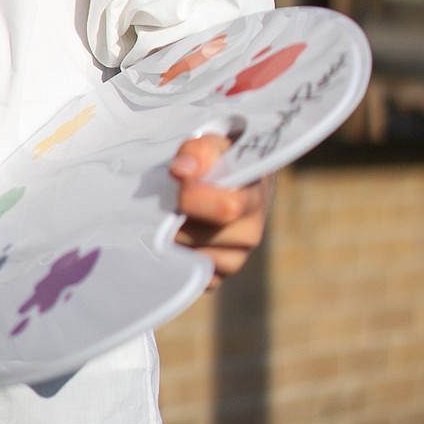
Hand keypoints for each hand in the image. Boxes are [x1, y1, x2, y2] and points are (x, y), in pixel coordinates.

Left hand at [169, 133, 270, 286]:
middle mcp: (250, 233)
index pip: (226, 209)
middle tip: (169, 200)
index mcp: (253, 198)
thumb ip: (198, 153)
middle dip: (177, 218)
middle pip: (201, 237)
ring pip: (194, 260)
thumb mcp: (210, 145)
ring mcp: (235, 259)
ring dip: (175, 239)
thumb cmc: (217, 161)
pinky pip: (191, 278)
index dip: (194, 197)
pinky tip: (177, 238)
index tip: (176, 180)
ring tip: (173, 217)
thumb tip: (181, 172)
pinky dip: (178, 261)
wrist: (226, 181)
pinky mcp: (218, 276)